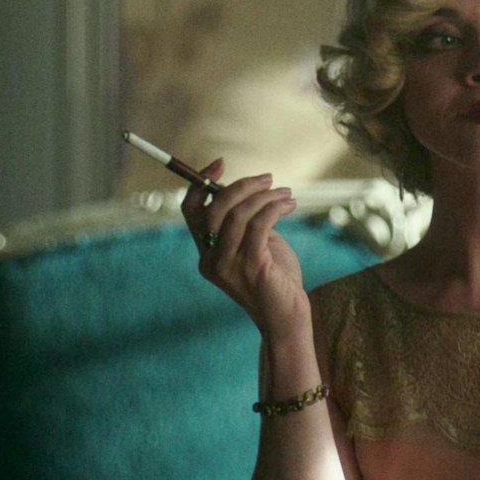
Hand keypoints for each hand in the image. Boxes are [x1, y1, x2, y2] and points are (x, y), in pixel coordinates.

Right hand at [180, 159, 306, 334]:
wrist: (288, 316)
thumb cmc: (276, 278)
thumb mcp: (256, 244)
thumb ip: (245, 220)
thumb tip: (247, 187)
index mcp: (206, 252)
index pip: (190, 211)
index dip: (201, 183)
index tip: (220, 164)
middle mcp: (210, 260)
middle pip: (213, 209)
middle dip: (241, 186)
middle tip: (268, 179)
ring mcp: (228, 266)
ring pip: (237, 216)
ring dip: (264, 197)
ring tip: (286, 193)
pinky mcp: (251, 267)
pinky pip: (259, 226)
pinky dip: (274, 209)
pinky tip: (288, 206)